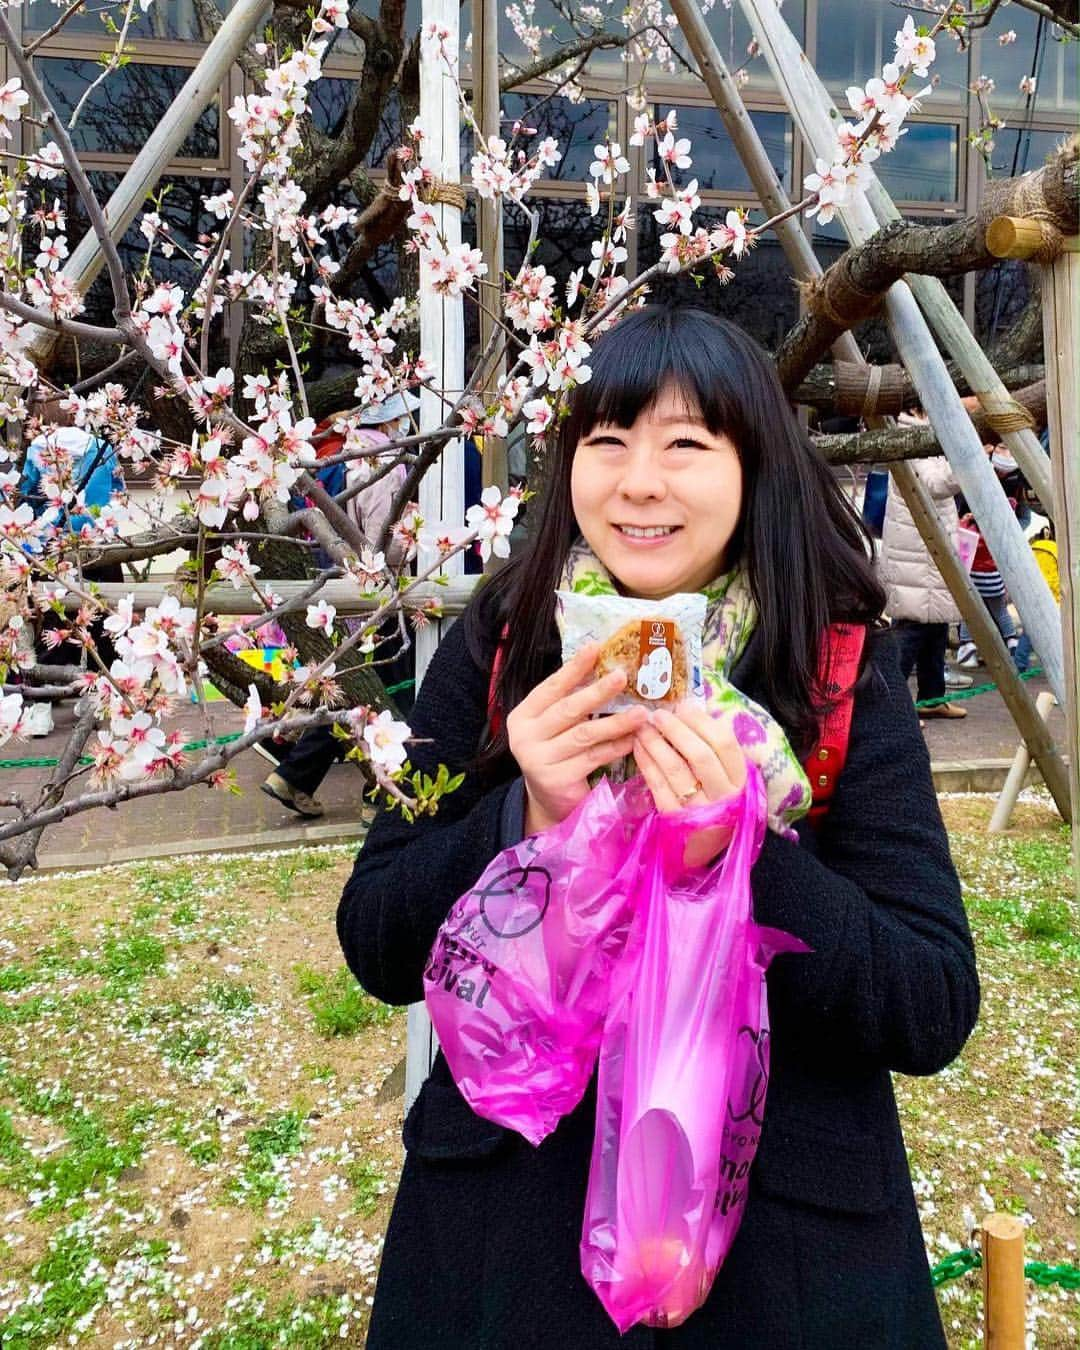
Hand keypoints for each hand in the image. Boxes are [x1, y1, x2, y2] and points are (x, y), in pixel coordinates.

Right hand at [506, 642, 649, 834]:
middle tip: (622, 676)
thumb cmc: (556, 753)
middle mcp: (524, 736)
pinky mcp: (556, 779)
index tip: (595, 648)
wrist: (547, 801)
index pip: (550, 688)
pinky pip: (593, 758)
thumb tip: (604, 666)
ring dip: (615, 722)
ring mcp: (538, 759)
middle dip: (597, 691)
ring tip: (639, 712)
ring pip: (584, 735)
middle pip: (567, 709)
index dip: (573, 668)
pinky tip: (633, 739)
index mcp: (523, 716)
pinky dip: (615, 747)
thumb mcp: (555, 726)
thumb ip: (569, 701)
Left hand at [633, 703, 746, 867]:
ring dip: (656, 742)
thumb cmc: (714, 801)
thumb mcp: (725, 777)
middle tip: (658, 714)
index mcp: (740, 779)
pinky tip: (637, 747)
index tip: (683, 706)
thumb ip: (716, 748)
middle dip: (675, 729)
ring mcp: (698, 809)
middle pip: (699, 754)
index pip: (724, 743)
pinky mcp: (674, 819)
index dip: (702, 721)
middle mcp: (723, 795)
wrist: (703, 847)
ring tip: (642, 727)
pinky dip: (646, 762)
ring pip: (675, 768)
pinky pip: (657, 785)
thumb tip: (693, 707)